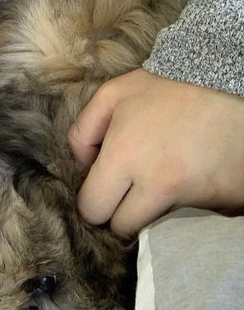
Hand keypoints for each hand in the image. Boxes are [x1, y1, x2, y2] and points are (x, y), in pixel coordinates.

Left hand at [69, 68, 243, 237]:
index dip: (92, 203)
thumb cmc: (168, 85)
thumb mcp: (112, 94)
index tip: (101, 192)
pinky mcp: (223, 199)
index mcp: (124, 156)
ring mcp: (192, 195)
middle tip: (125, 193)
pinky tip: (185, 179)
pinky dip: (184, 205)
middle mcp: (157, 183)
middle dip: (118, 213)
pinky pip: (191, 217)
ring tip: (158, 180)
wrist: (231, 81)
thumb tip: (81, 165)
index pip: (93, 209)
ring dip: (150, 210)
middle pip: (123, 228)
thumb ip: (83, 131)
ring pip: (155, 227)